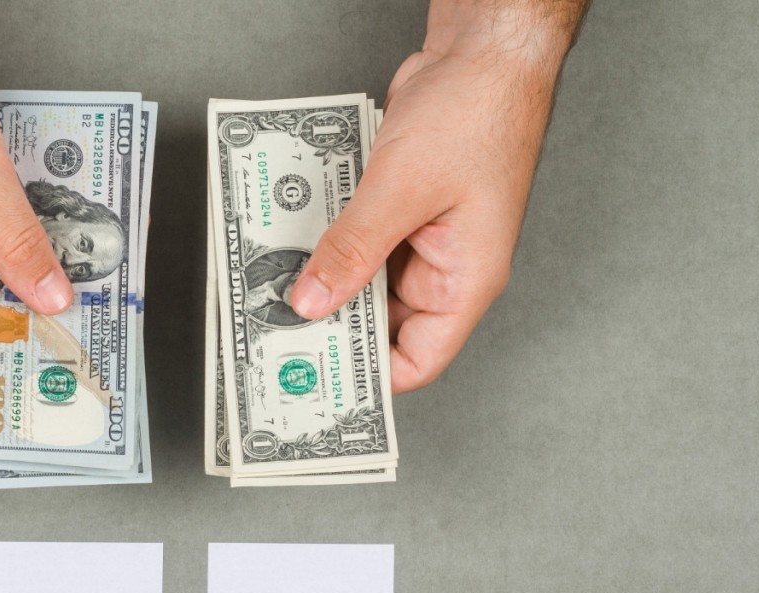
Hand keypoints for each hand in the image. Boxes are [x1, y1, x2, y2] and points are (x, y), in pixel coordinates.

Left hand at [288, 6, 583, 392]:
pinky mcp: (402, 207)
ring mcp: (423, 236)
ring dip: (325, 279)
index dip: (369, 376)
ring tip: (275, 286)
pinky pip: (361, 239)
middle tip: (278, 330)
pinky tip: (293, 241)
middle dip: (335, 324)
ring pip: (366, 279)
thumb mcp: (403, 189)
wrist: (483, 49)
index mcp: (466, 279)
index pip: (419, 360)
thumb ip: (354, 249)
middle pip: (384, 323)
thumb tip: (312, 300)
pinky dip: (329, 240)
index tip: (318, 377)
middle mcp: (447, 266)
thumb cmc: (478, 112)